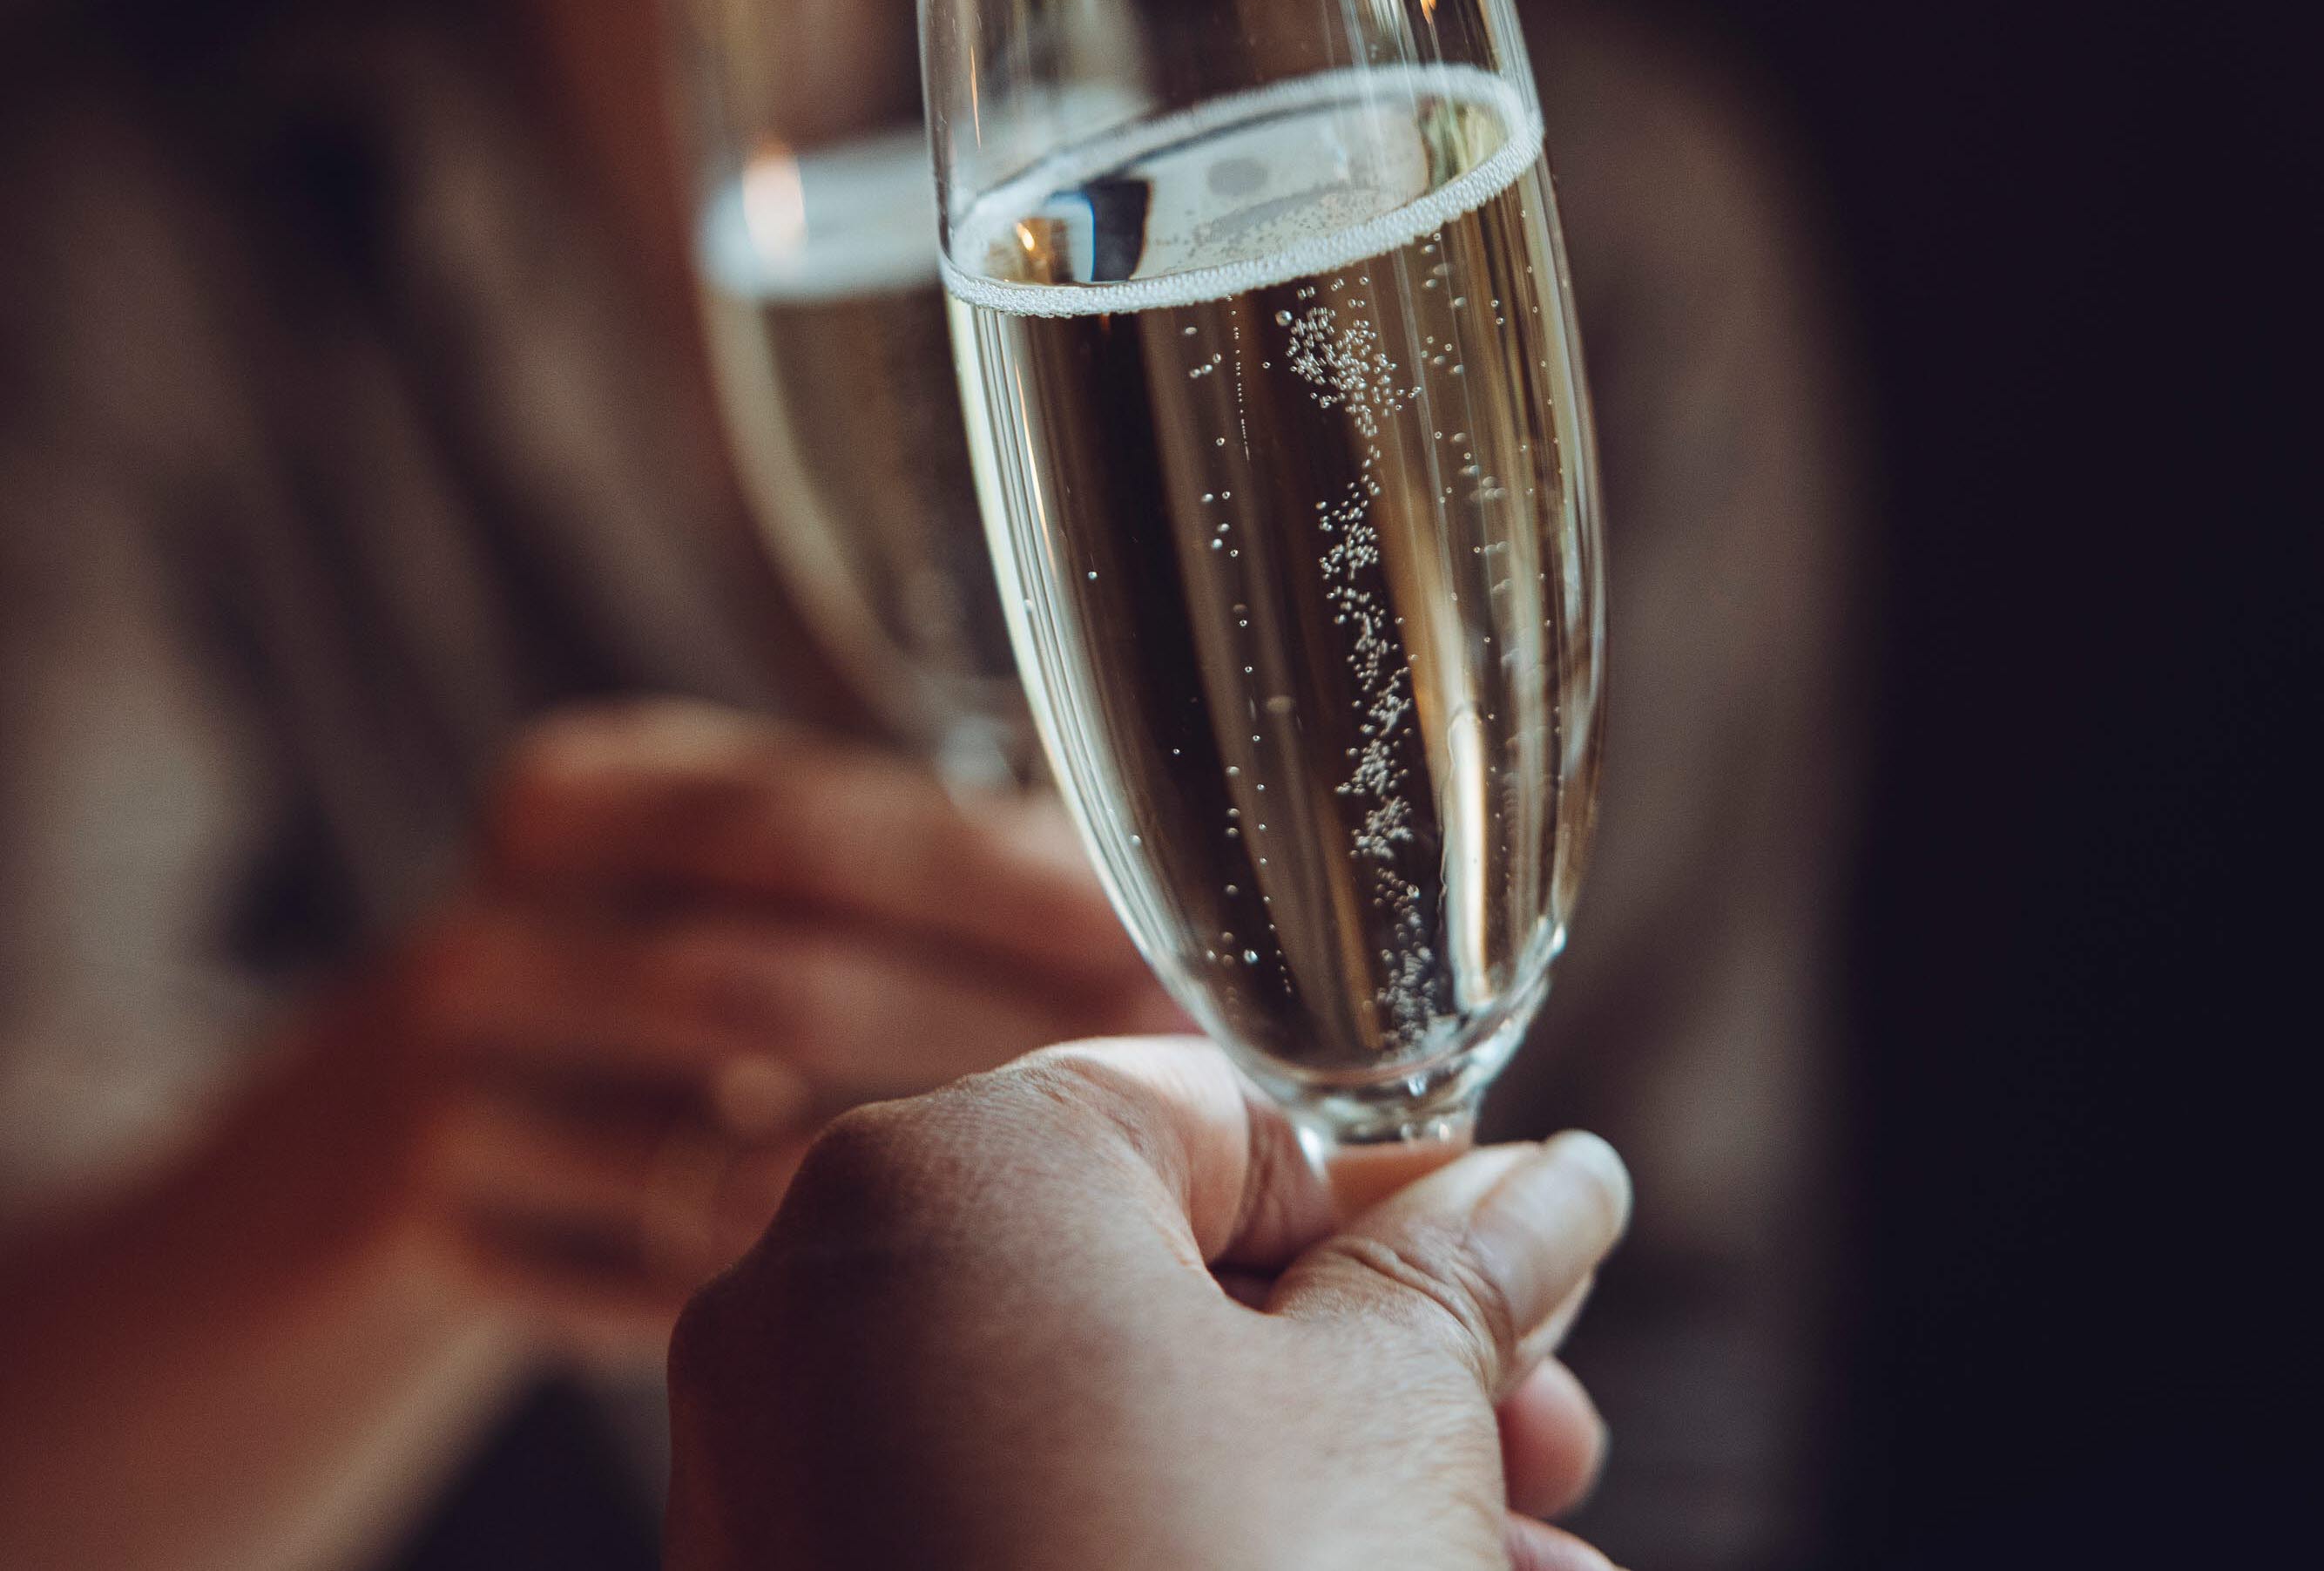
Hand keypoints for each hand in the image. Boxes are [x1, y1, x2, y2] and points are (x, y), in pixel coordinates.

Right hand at [357, 701, 1173, 1350]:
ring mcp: (437, 1088)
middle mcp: (488, 921)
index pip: (803, 822)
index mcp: (576, 792)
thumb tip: (1117, 892)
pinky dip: (782, 1284)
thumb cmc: (614, 973)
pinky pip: (643, 1280)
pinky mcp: (428, 1236)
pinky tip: (900, 1290)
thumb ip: (873, 861)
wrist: (375, 1132)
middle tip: (1133, 1074)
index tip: (1129, 929)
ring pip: (714, 1150)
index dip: (983, 879)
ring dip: (904, 1175)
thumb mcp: (698, 876)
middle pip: (768, 982)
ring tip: (1063, 1189)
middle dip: (977, 1031)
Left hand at [666, 1036, 1633, 1570]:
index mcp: (949, 1172)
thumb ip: (1464, 1267)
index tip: (1530, 1288)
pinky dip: (1171, 1559)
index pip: (1219, 1117)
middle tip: (1545, 1447)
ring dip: (1322, 1490)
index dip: (1398, 1207)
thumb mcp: (1393, 1419)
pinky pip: (1016, 1537)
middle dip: (1387, 1373)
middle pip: (1172, 1281)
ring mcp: (782, 1474)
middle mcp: (820, 1295)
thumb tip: (1557, 1181)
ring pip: (1111, 1430)